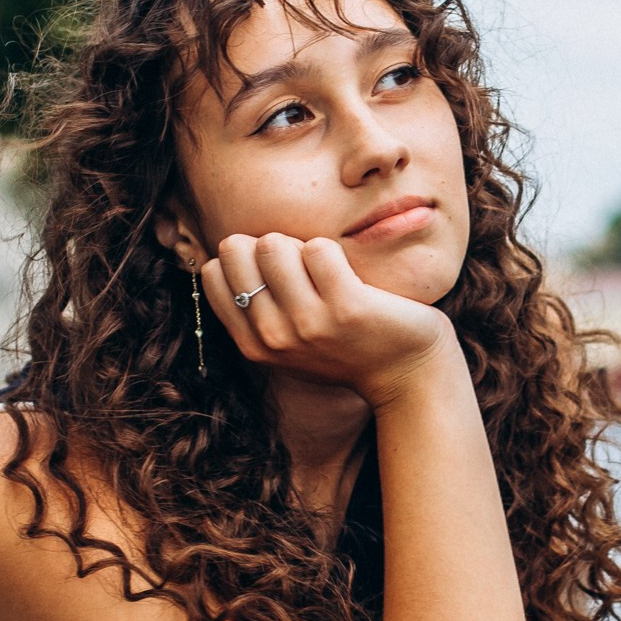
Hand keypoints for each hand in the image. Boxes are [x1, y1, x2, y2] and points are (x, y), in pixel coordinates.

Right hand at [203, 233, 454, 406]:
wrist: (407, 376)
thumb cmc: (348, 349)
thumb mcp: (289, 344)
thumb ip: (257, 311)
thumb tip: (227, 251)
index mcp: (252, 345)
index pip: (212, 274)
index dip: (243, 259)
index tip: (274, 274)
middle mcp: (273, 338)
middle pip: (235, 250)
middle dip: (267, 245)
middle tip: (301, 268)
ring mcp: (308, 324)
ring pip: (272, 244)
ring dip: (300, 245)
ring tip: (325, 271)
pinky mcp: (346, 307)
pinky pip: (319, 248)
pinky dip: (333, 250)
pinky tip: (348, 275)